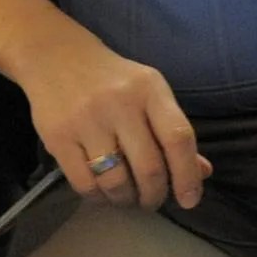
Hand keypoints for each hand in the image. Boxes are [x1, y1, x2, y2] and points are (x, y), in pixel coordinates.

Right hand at [20, 36, 211, 211]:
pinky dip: (99, 196)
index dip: (187, 175)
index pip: (178, 138)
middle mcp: (120, 103)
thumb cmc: (112, 79)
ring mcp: (86, 120)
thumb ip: (173, 130)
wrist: (55, 56)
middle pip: (148, 168)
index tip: (189, 200)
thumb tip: (200, 172)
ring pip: (116, 181)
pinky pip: (84, 184)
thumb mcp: (149, 92)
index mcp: (150, 89)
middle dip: (154, 195)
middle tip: (152, 201)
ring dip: (126, 199)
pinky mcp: (58, 137)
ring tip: (127, 196)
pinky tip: (103, 190)